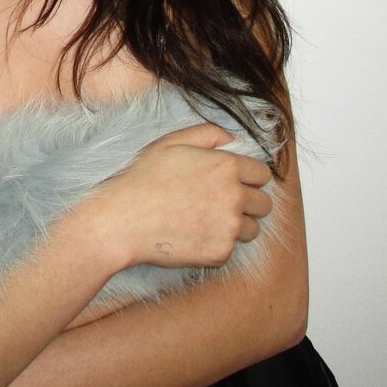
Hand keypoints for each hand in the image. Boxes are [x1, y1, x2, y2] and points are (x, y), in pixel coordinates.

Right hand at [90, 122, 273, 270]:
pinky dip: (218, 242)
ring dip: (238, 224)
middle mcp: (234, 196)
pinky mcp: (220, 252)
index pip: (262, 174)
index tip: (236, 182)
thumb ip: (207, 134)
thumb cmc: (143, 178)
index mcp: (226, 166)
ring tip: (208, 219)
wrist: (123, 220)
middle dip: (249, 202)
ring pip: (252, 228)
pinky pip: (231, 247)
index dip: (250, 177)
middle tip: (223, 202)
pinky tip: (194, 234)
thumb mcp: (171, 142)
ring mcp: (229, 227)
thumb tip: (231, 138)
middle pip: (263, 204)